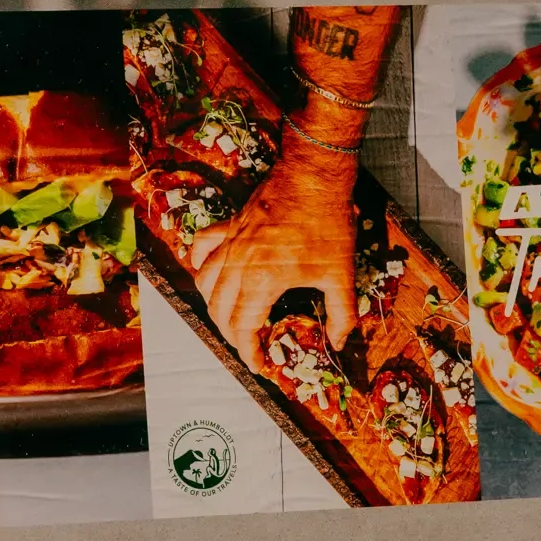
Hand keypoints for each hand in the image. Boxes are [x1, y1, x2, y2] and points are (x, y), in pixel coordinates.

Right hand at [186, 136, 361, 361]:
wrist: (314, 175)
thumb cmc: (329, 222)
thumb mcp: (342, 274)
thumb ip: (341, 314)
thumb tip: (338, 342)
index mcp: (263, 280)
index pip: (243, 327)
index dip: (249, 352)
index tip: (258, 365)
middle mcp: (238, 263)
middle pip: (220, 311)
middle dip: (232, 335)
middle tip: (249, 345)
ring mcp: (230, 242)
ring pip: (204, 283)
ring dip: (213, 306)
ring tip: (230, 317)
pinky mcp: (229, 224)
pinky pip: (201, 247)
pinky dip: (199, 263)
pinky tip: (207, 272)